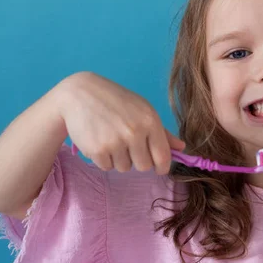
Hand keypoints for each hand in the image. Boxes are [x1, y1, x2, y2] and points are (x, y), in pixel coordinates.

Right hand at [57, 72, 185, 174]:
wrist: (80, 94)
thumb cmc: (117, 102)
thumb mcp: (143, 110)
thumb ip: (162, 132)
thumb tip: (182, 147)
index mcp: (150, 121)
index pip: (163, 156)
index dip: (162, 166)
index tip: (159, 169)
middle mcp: (134, 132)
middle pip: (144, 166)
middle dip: (138, 160)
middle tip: (129, 146)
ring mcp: (115, 141)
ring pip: (125, 168)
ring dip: (120, 159)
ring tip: (112, 139)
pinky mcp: (97, 150)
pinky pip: (107, 167)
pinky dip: (104, 159)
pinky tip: (100, 141)